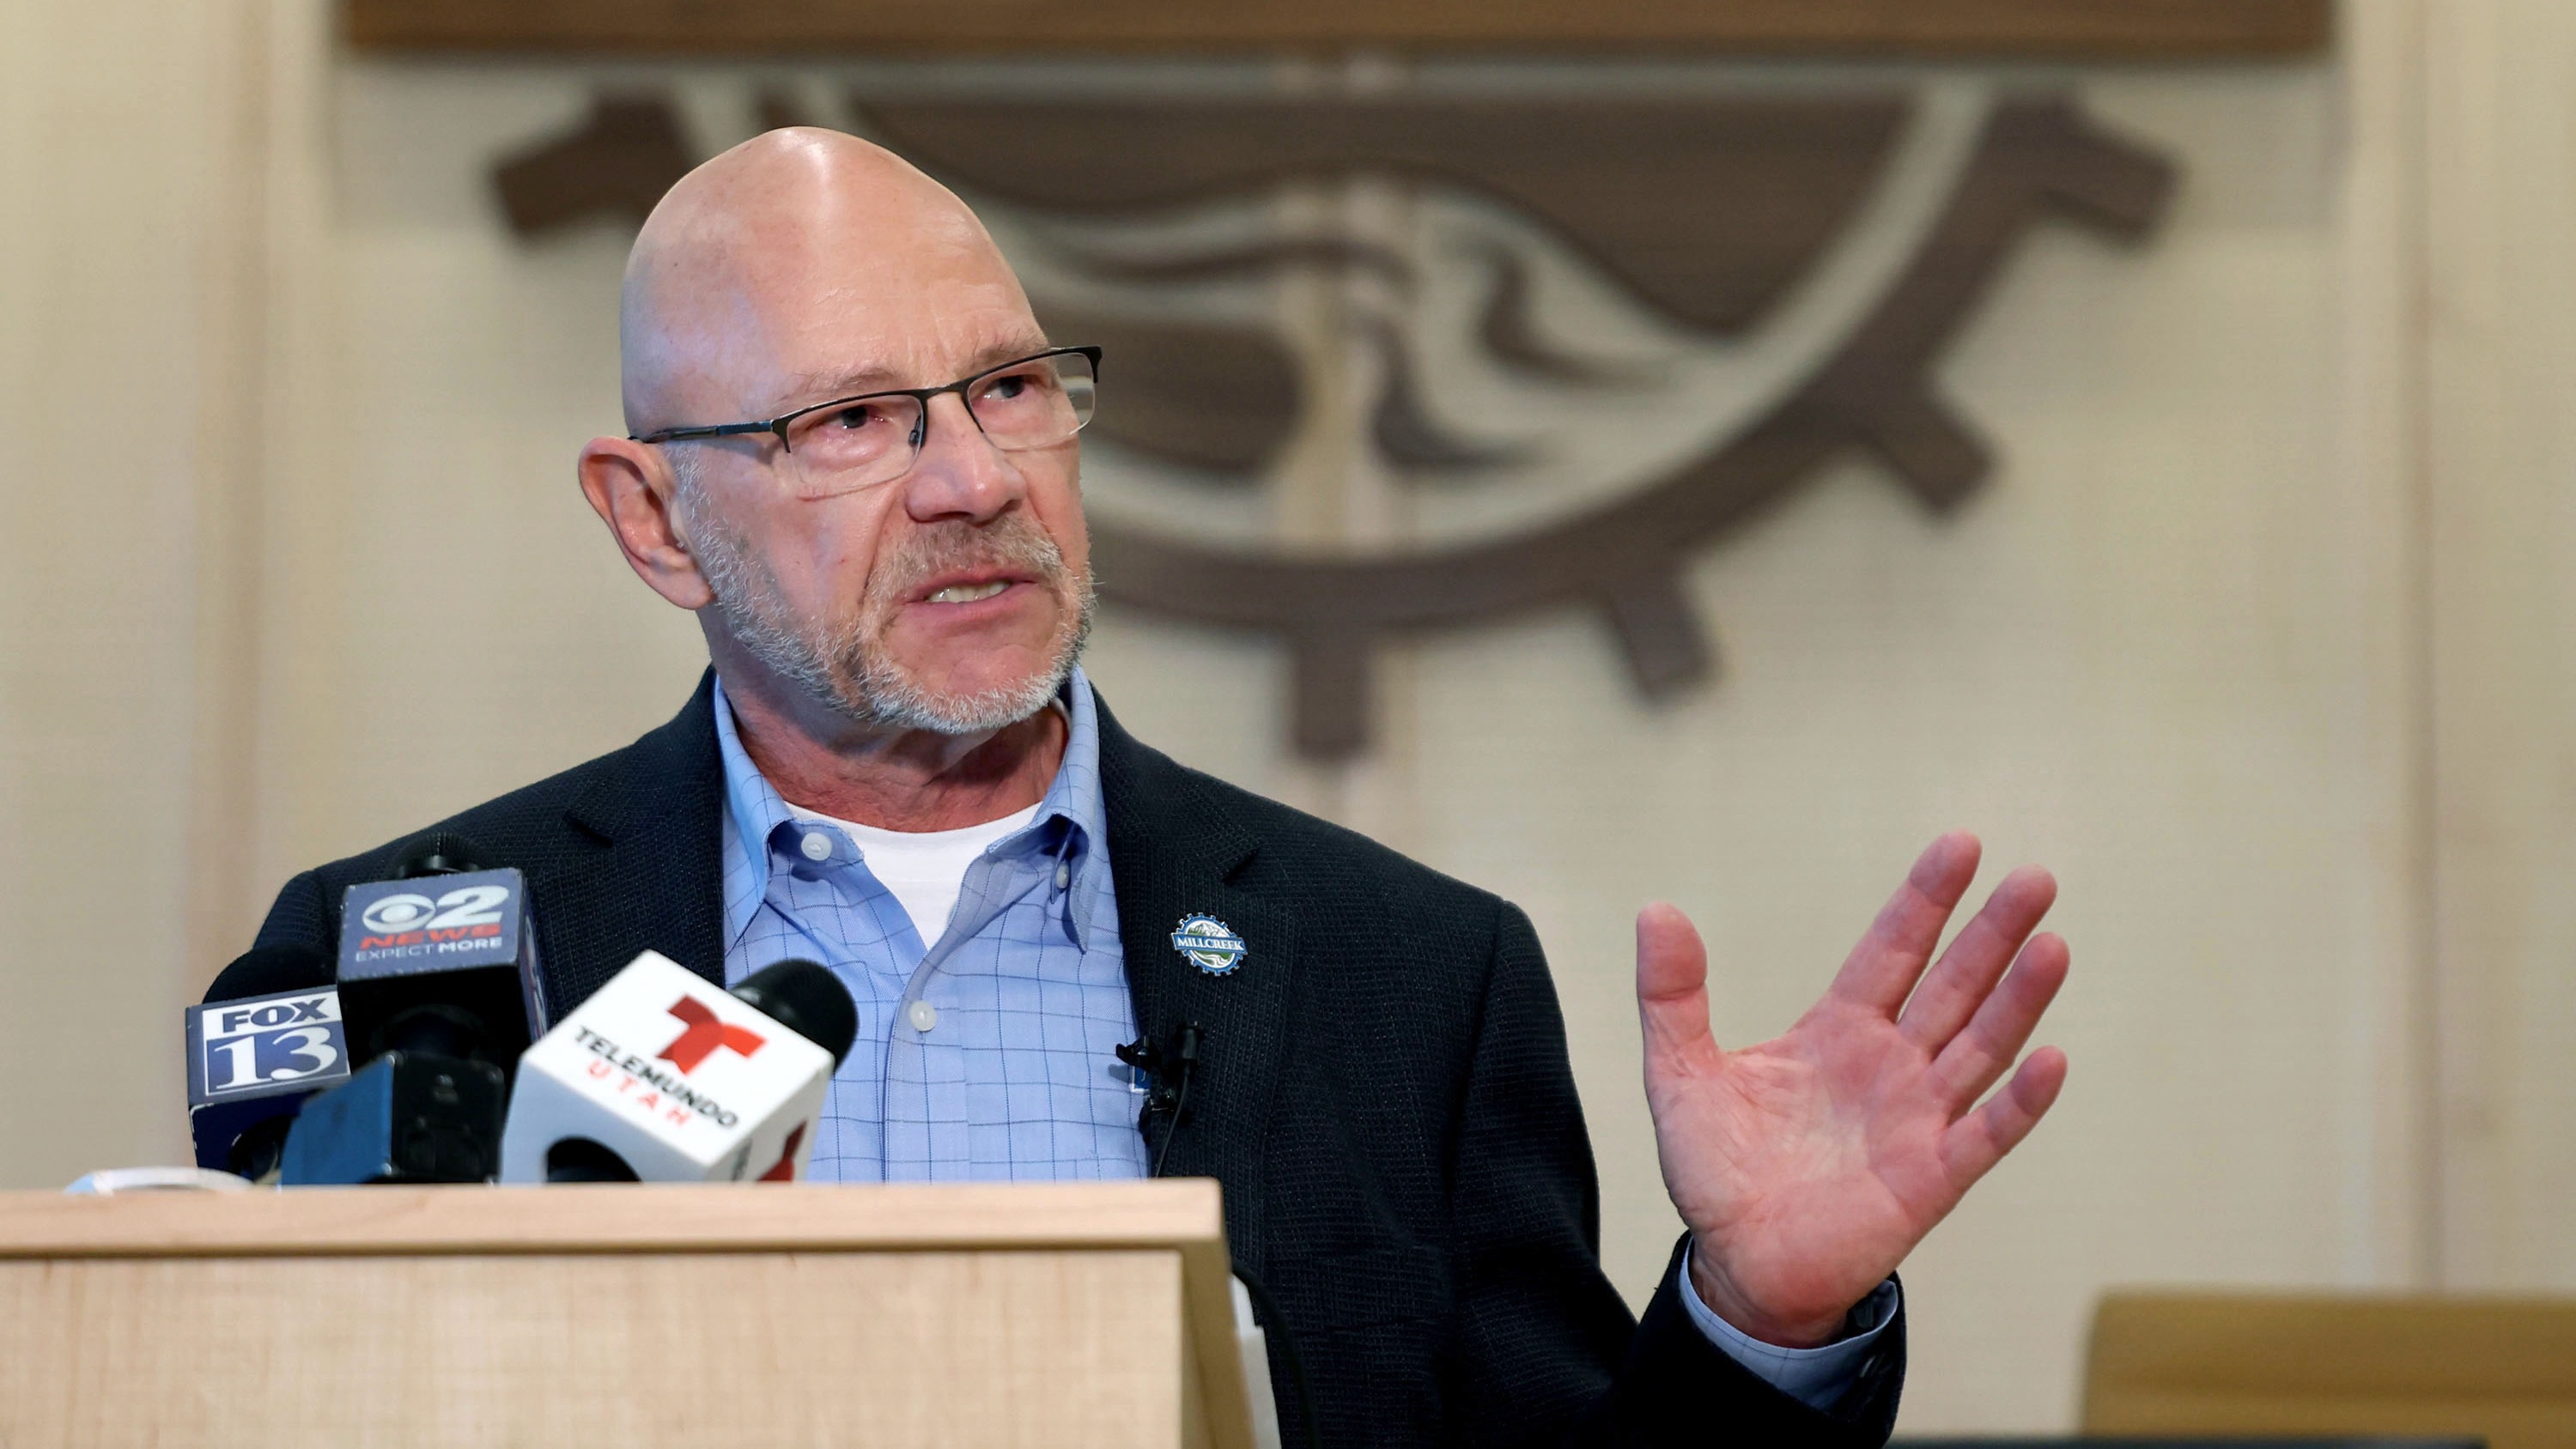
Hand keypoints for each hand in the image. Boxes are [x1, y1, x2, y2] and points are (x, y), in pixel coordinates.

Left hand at [1637, 831, 2068, 1346]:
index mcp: (1837, 1031)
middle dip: (1992, 934)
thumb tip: (1657, 911)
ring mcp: (1918, 1120)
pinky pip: (1985, 1134)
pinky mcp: (1931, 1179)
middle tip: (2034, 879)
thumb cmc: (1716, 1173)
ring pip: (1980, 1047)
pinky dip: (2021, 1102)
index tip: (1962, 844)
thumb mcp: (1680, 1073)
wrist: (1736, 1266)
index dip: (1925, 900)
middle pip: (1952, 986)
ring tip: (2052, 944)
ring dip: (2018, 1000)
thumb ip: (1673, 996)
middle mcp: (1889, 1066)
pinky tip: (2052, 1059)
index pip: (1891, 950)